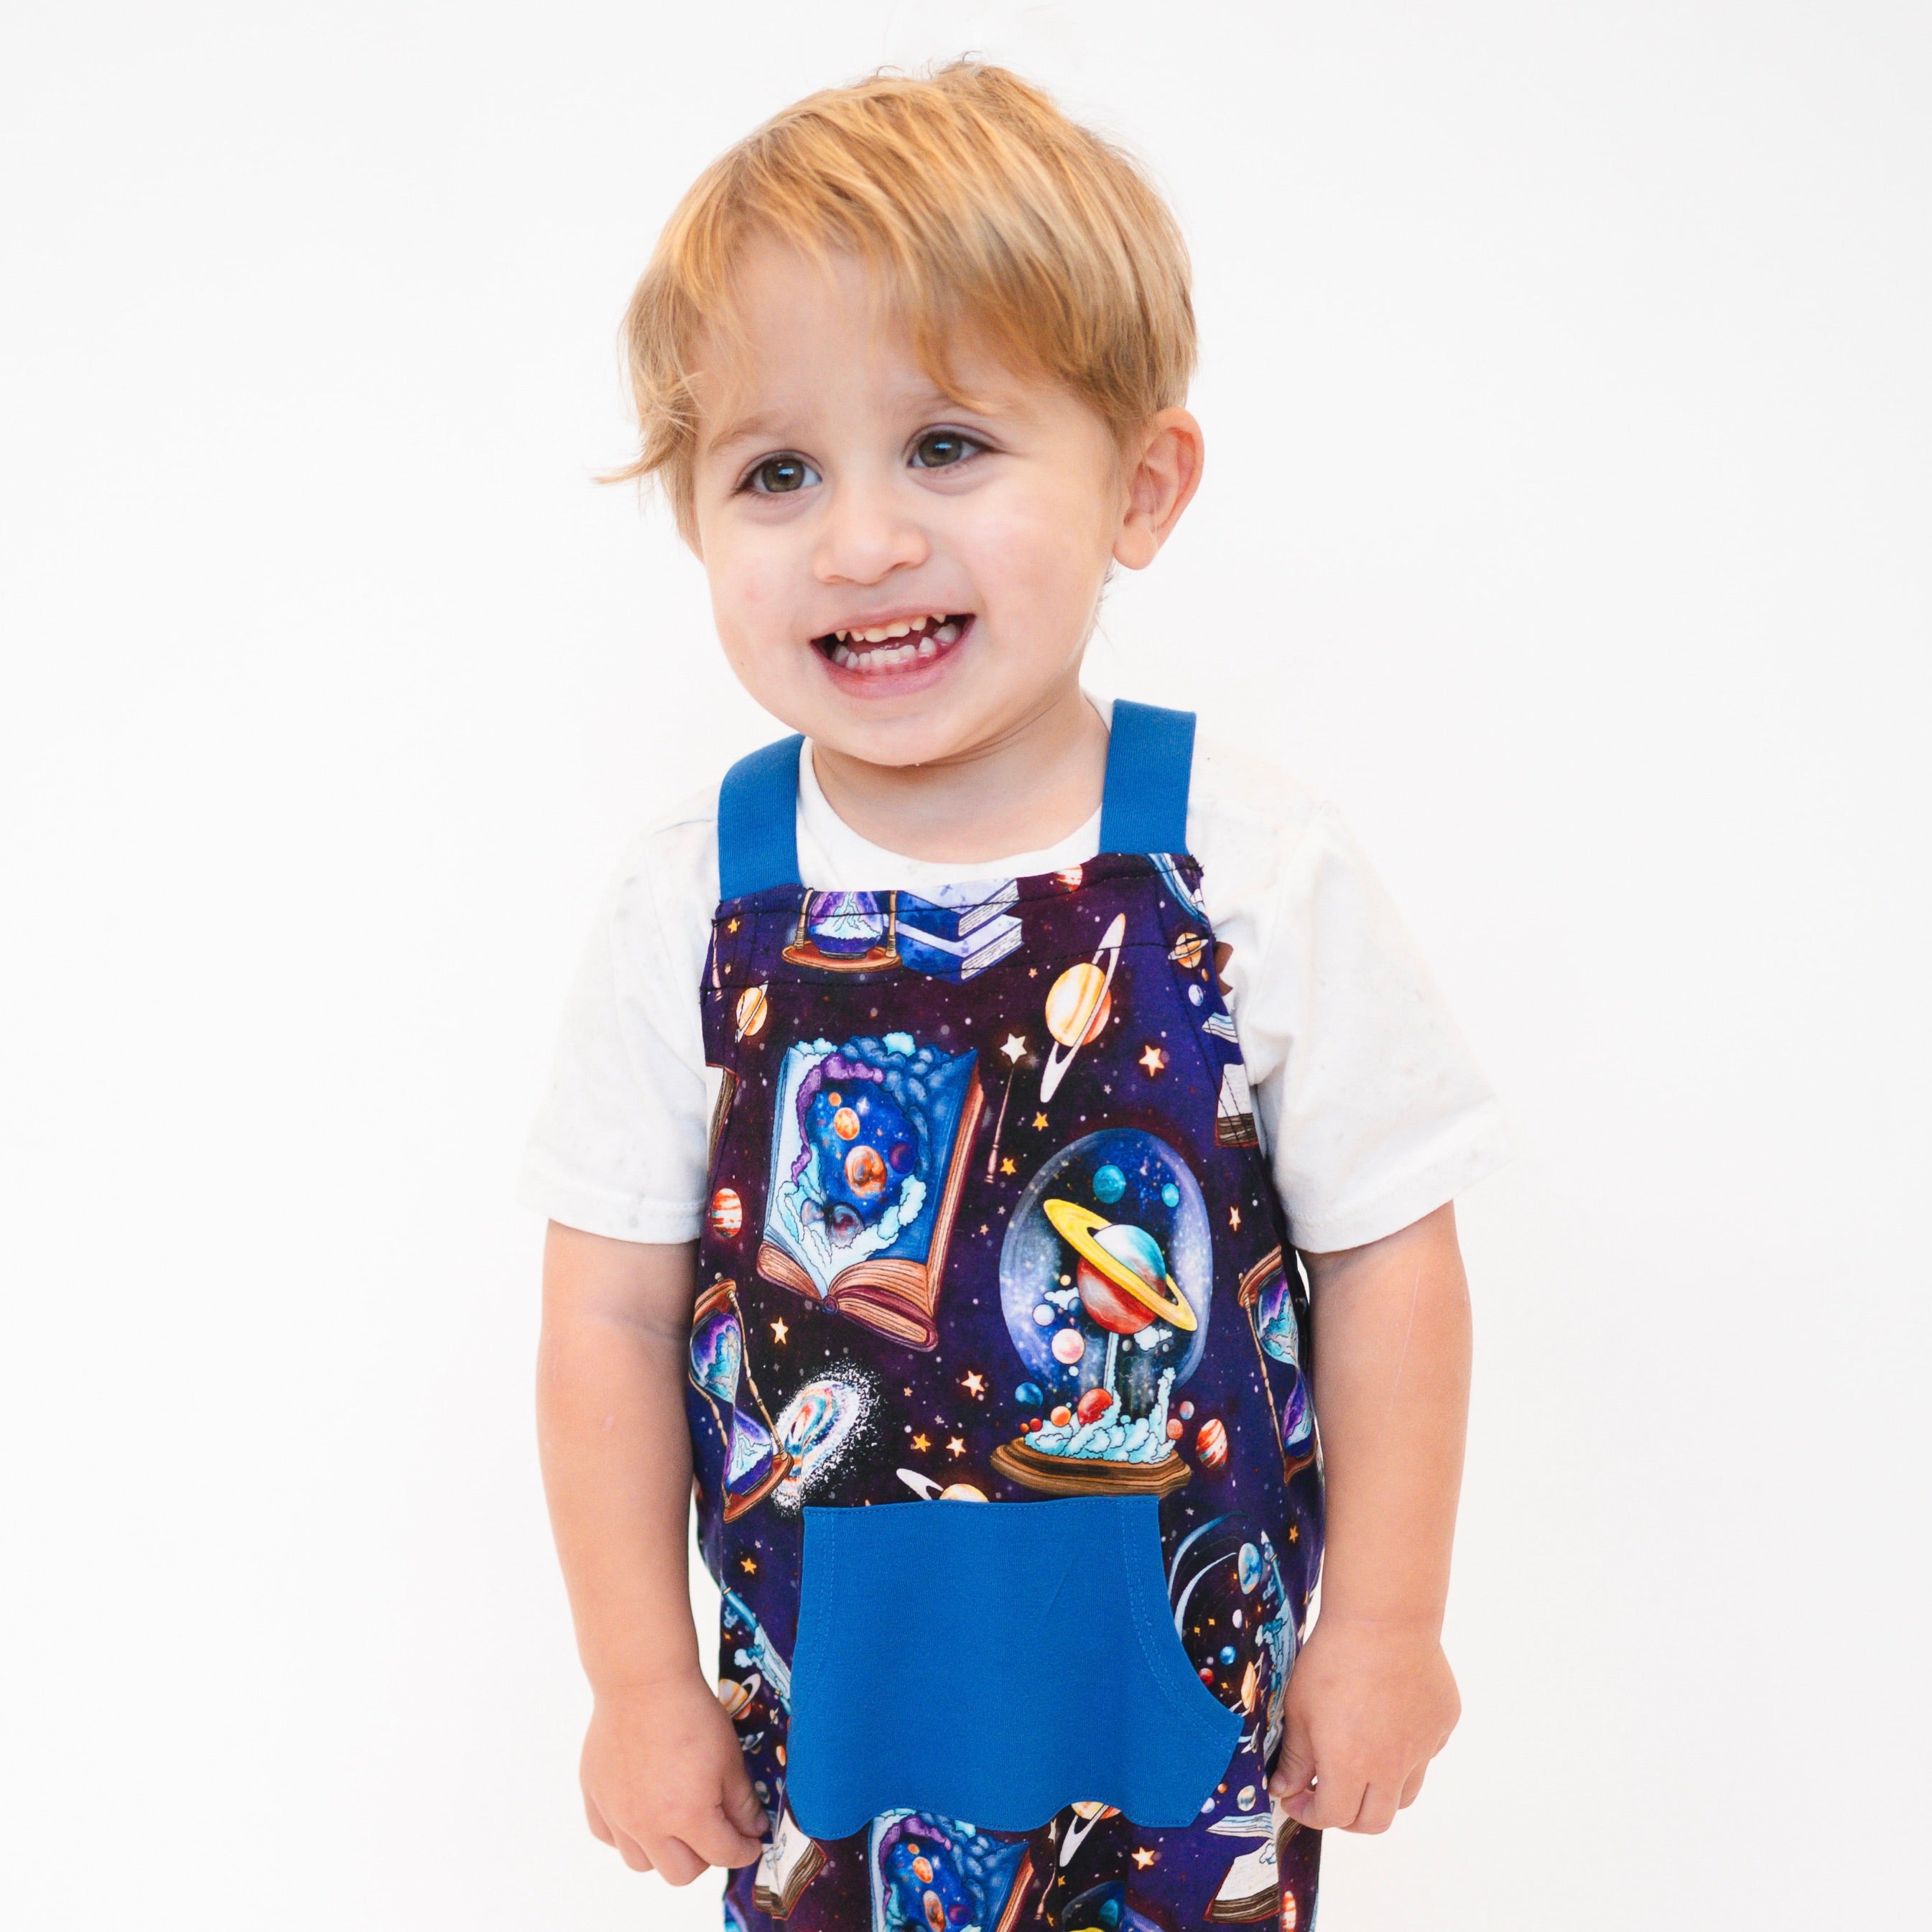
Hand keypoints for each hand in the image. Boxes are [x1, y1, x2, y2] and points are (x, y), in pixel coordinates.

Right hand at [580, 1671, 769, 1882]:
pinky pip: (608, 1837)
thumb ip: (742, 1803)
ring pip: (641, 1863)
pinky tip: (642, 1811)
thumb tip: (752, 1831)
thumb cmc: (691, 1713)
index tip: (751, 1844)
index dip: (744, 1851)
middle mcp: (647, 1825)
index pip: (723, 1855)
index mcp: (687, 1815)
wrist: (642, 1680)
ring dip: (663, 1852)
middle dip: (706, 1859)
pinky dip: (626, 1835)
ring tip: (677, 1824)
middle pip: (680, 1874)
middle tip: (715, 1833)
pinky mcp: (594, 1797)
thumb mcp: (729, 1758)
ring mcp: (616, 1813)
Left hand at [1266, 1616, 1460, 1833]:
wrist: (1384, 1619)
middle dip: (1346, 1818)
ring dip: (1380, 1792)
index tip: (1294, 1796)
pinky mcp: (1443, 1724)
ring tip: (1360, 1765)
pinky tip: (1388, 1723)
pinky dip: (1407, 1753)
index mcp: (1352, 1768)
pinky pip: (1426, 1753)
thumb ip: (1294, 1756)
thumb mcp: (1299, 1708)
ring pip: (1406, 1793)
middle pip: (1375, 1821)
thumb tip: (1284, 1788)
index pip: (1333, 1816)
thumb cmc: (1333, 1659)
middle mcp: (1393, 1767)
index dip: (1308, 1813)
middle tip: (1326, 1795)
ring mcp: (1424, 1748)